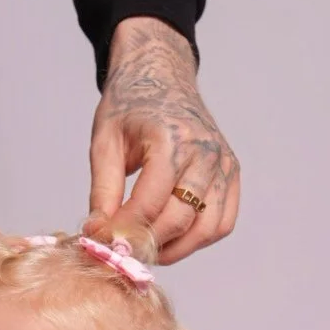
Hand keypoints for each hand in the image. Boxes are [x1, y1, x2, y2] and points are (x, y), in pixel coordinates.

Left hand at [86, 17, 239, 264]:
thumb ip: (102, 191)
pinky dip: (198, 239)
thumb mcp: (104, 141)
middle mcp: (204, 151)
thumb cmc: (130, 106)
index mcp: (171, 139)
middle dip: (147, 244)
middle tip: (121, 253)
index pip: (150, 203)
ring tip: (146, 247)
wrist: (162, 76)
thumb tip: (98, 234)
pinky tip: (171, 237)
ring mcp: (223, 163)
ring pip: (207, 228)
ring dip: (175, 248)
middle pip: (179, 219)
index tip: (103, 246)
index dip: (125, 232)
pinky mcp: (231, 173)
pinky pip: (222, 222)